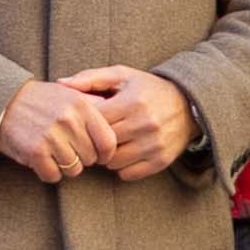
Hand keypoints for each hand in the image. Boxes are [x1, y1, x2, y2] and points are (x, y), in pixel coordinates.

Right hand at [0, 77, 106, 180]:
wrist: (3, 102)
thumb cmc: (41, 100)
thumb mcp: (70, 94)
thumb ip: (94, 105)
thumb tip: (119, 118)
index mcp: (81, 106)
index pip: (109, 141)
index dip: (106, 154)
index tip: (99, 155)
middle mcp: (69, 120)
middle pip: (91, 158)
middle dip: (82, 158)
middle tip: (68, 149)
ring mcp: (51, 136)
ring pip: (74, 169)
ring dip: (65, 166)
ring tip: (54, 152)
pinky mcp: (35, 152)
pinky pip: (53, 175)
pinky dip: (48, 172)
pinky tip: (42, 159)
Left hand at [62, 70, 198, 179]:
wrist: (189, 104)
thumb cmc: (148, 88)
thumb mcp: (122, 75)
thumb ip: (90, 78)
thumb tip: (61, 83)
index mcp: (132, 102)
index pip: (94, 120)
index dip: (84, 123)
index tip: (83, 121)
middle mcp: (144, 124)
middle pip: (102, 143)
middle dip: (93, 141)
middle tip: (92, 137)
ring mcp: (154, 145)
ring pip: (112, 162)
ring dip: (106, 157)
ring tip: (107, 146)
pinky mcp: (161, 160)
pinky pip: (128, 174)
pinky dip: (121, 168)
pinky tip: (123, 154)